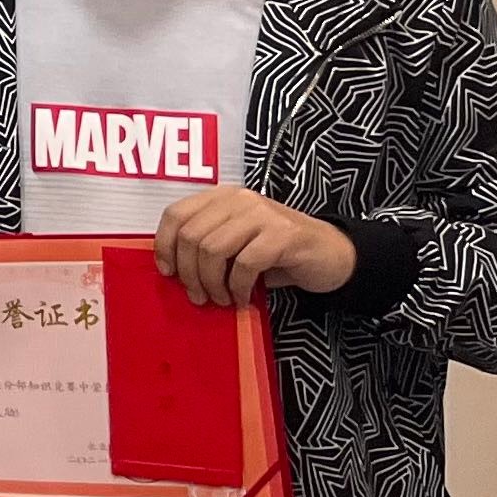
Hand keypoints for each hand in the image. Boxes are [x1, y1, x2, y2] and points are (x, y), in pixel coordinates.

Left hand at [155, 189, 352, 306]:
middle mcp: (239, 200)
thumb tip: (171, 268)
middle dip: (189, 273)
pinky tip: (242, 298)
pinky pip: (244, 265)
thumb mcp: (236, 242)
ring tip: (221, 299)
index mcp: (221, 197)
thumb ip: (207, 244)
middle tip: (198, 296)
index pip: (176, 214)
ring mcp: (262, 214)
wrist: (332, 254)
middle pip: (191, 236)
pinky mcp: (283, 235)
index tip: (167, 272)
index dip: (164, 245)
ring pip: (213, 250)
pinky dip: (237, 288)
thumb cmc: (277, 251)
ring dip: (211, 283)